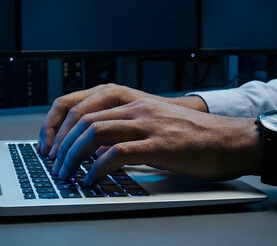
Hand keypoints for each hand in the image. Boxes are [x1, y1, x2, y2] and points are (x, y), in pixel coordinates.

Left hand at [51, 97, 261, 184]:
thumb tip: (87, 146)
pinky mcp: (159, 145)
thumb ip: (119, 126)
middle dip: (59, 145)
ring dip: (72, 156)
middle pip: (80, 118)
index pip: (75, 101)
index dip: (53, 124)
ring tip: (67, 175)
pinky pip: (116, 153)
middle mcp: (134, 104)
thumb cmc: (190, 134)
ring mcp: (146, 122)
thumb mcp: (149, 120)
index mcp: (127, 96)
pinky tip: (91, 180)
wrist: (230, 139)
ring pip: (93, 132)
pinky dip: (96, 168)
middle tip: (54, 166)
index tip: (46, 145)